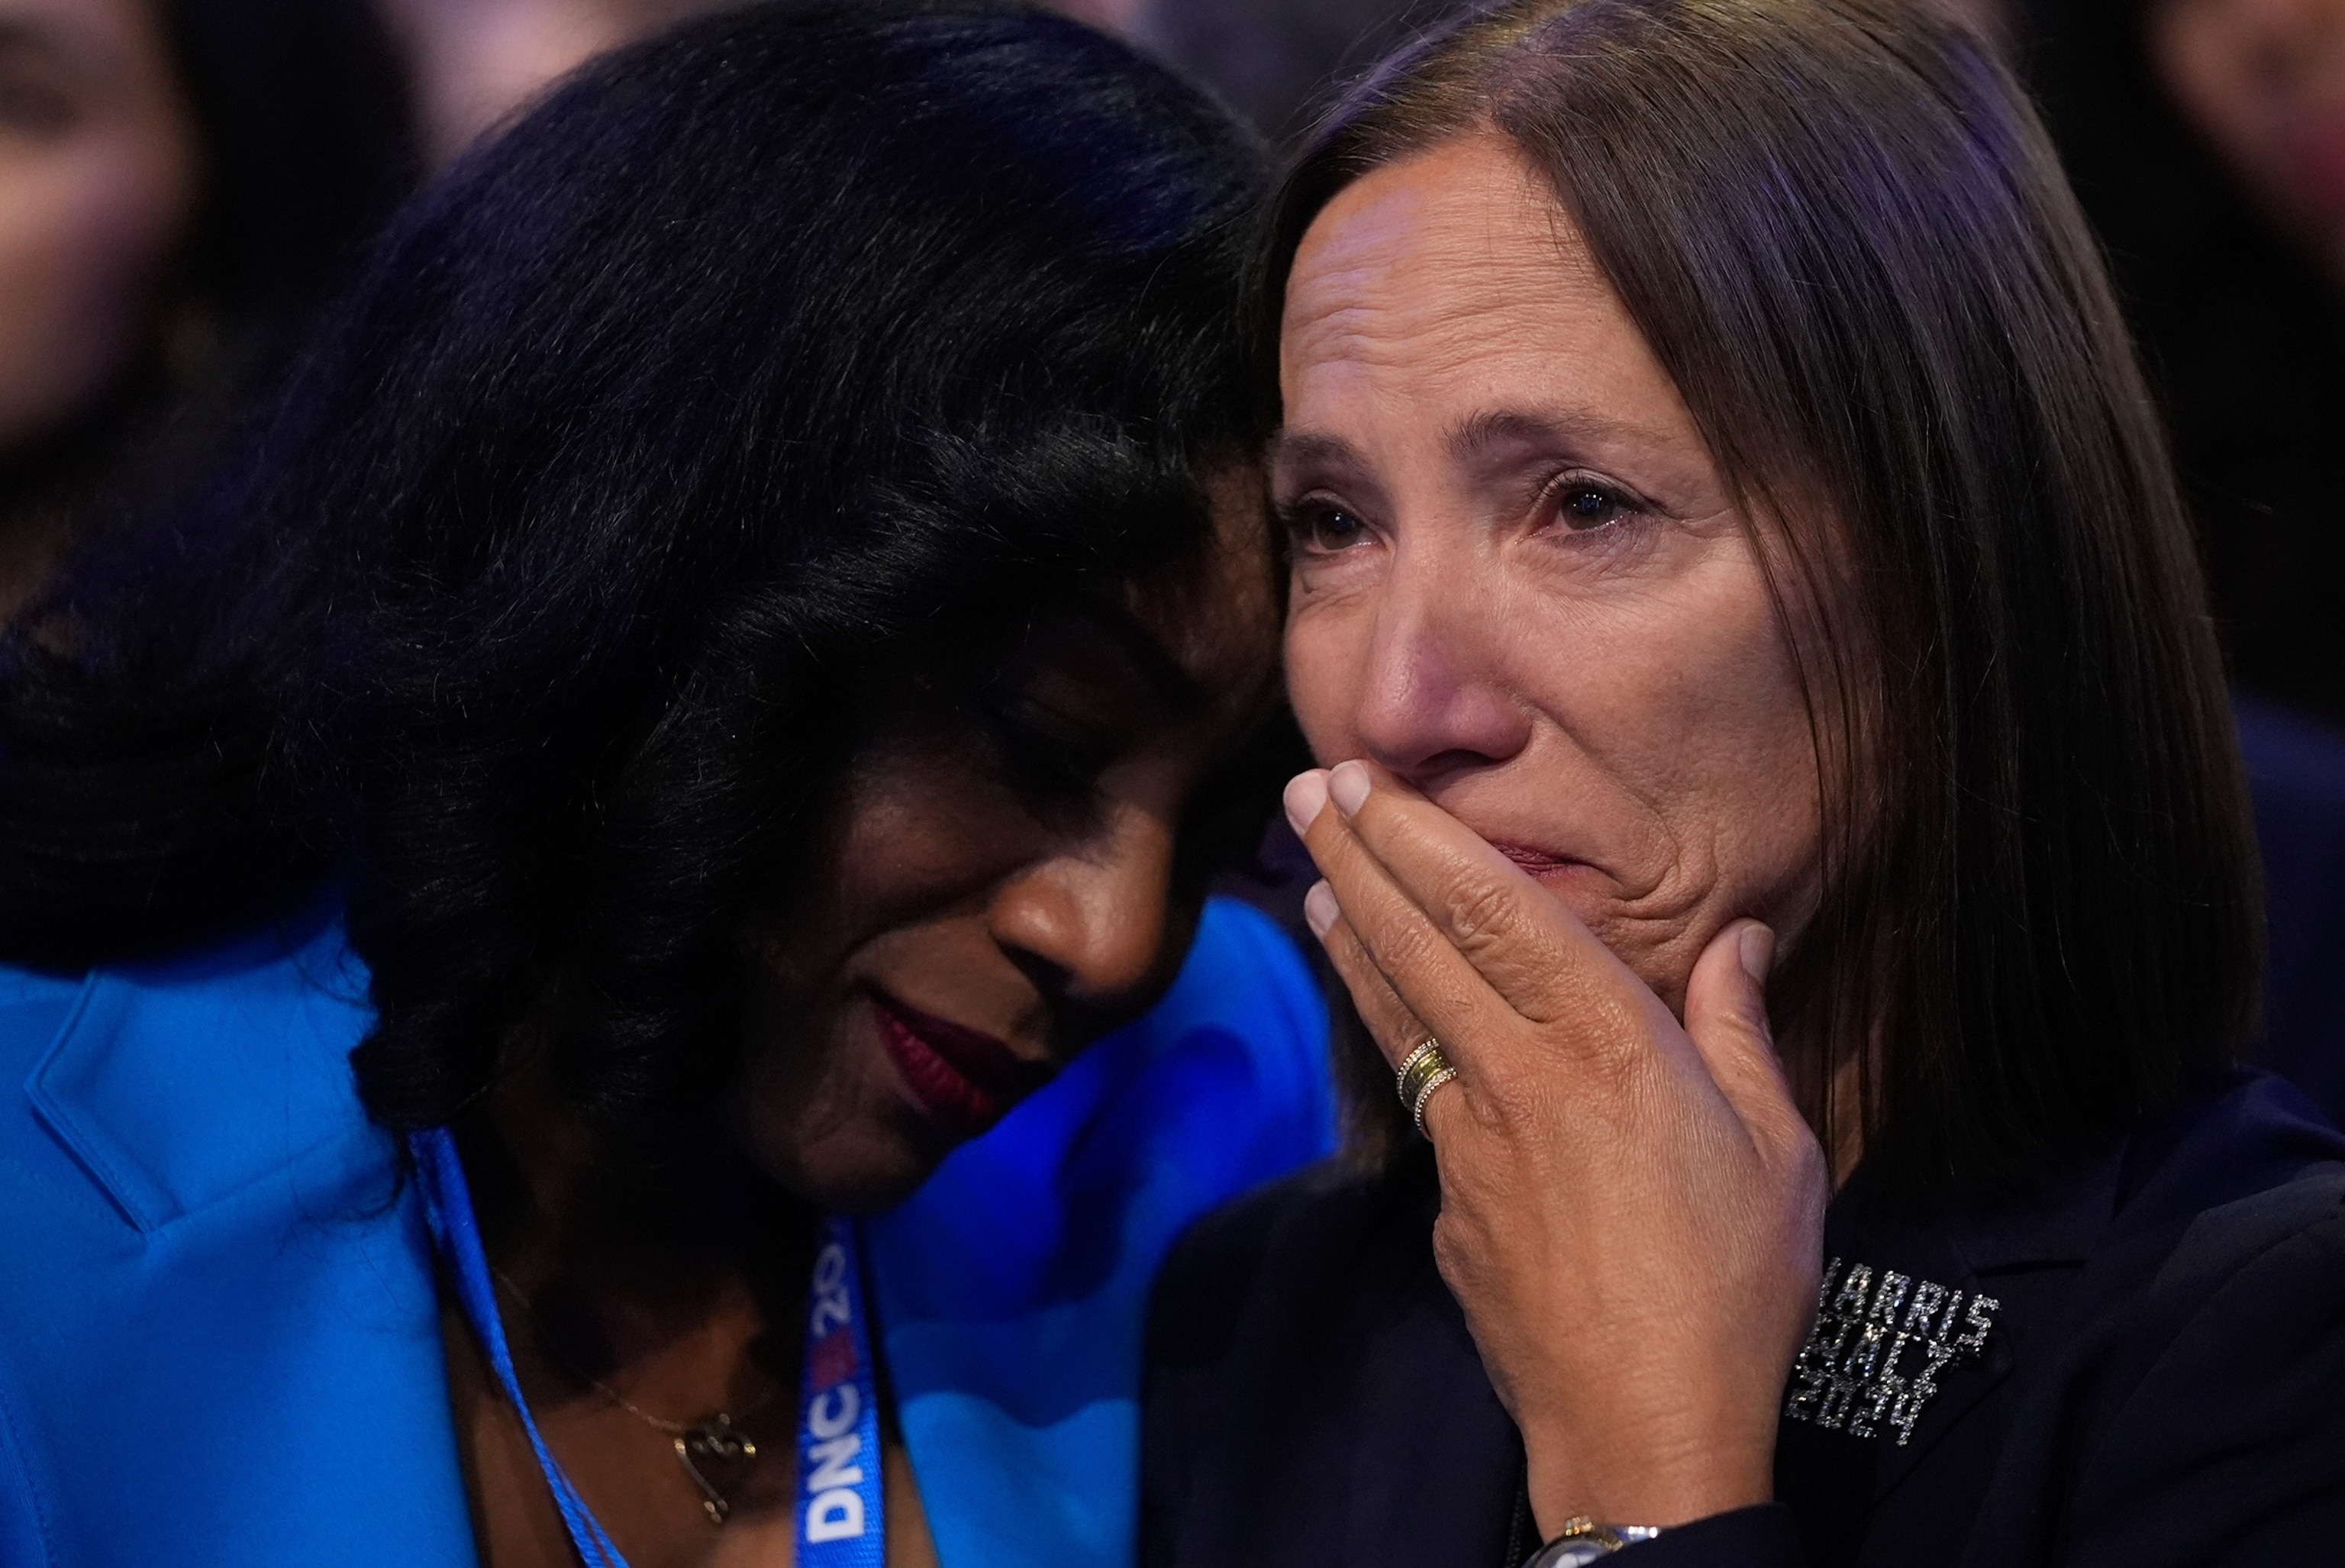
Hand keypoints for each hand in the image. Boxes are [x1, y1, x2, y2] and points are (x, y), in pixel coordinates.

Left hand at [1287, 760, 1826, 1533]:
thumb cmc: (1733, 1289)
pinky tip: (1383, 1012)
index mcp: (1607, 1048)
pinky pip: (1421, 1097)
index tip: (1367, 785)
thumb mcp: (1778, 1148)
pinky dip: (1392, 1034)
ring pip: (1398, 1015)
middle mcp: (1519, 1079)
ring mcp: (1469, 1144)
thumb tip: (1742, 941)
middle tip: (1308, 789)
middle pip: (1419, 945)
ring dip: (1353, 937)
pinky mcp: (1448, 1205)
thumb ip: (1740, 1031)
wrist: (1645, 1429)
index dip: (1421, 840)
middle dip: (1358, 857)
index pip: (1495, 913)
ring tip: (1315, 876)